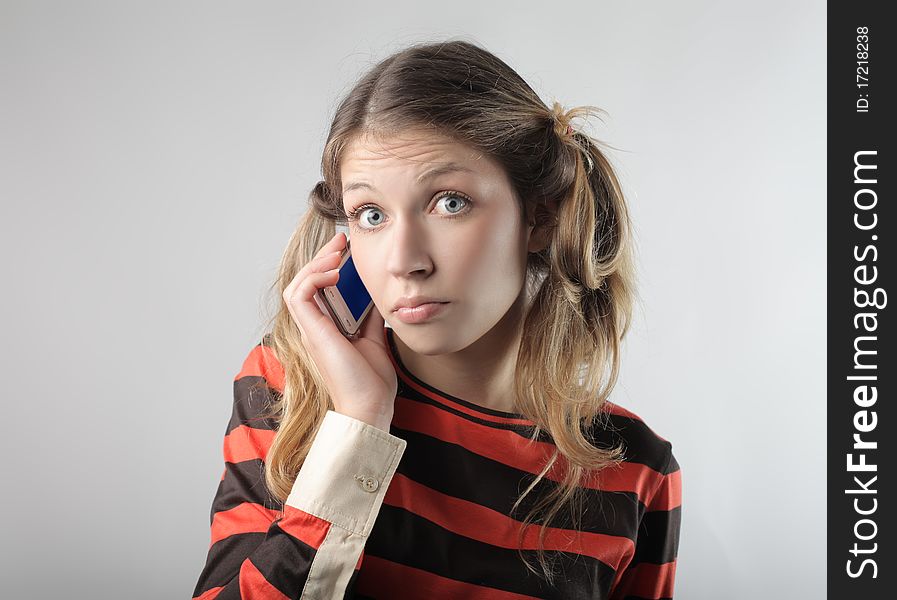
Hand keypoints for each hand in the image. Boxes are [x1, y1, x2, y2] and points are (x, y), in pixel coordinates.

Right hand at [282, 232, 396, 430]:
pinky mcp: (312, 332)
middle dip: (322, 257)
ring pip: (298, 284)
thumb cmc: (372, 381)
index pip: (318, 288)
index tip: (348, 249)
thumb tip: (381, 292)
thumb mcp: (376, 338)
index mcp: (326, 328)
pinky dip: (314, 278)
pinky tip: (335, 272)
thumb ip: (372, 316)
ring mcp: (310, 330)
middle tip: (342, 240)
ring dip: (316, 263)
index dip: (328, 265)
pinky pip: (300, 295)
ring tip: (337, 250)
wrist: (371, 406)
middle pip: (306, 282)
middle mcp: (314, 327)